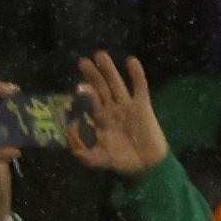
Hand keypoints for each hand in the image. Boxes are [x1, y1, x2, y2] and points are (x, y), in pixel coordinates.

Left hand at [68, 52, 168, 174]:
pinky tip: (131, 60)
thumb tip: (71, 130)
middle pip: (100, 88)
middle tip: (83, 61)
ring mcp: (127, 106)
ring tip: (101, 55)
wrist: (148, 166)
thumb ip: (82, 151)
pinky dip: (136, 75)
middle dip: (92, 75)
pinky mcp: (143, 106)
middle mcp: (111, 109)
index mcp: (99, 120)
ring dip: (109, 70)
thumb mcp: (97, 159)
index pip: (88, 103)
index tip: (77, 87)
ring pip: (116, 84)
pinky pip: (140, 87)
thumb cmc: (122, 162)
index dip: (82, 95)